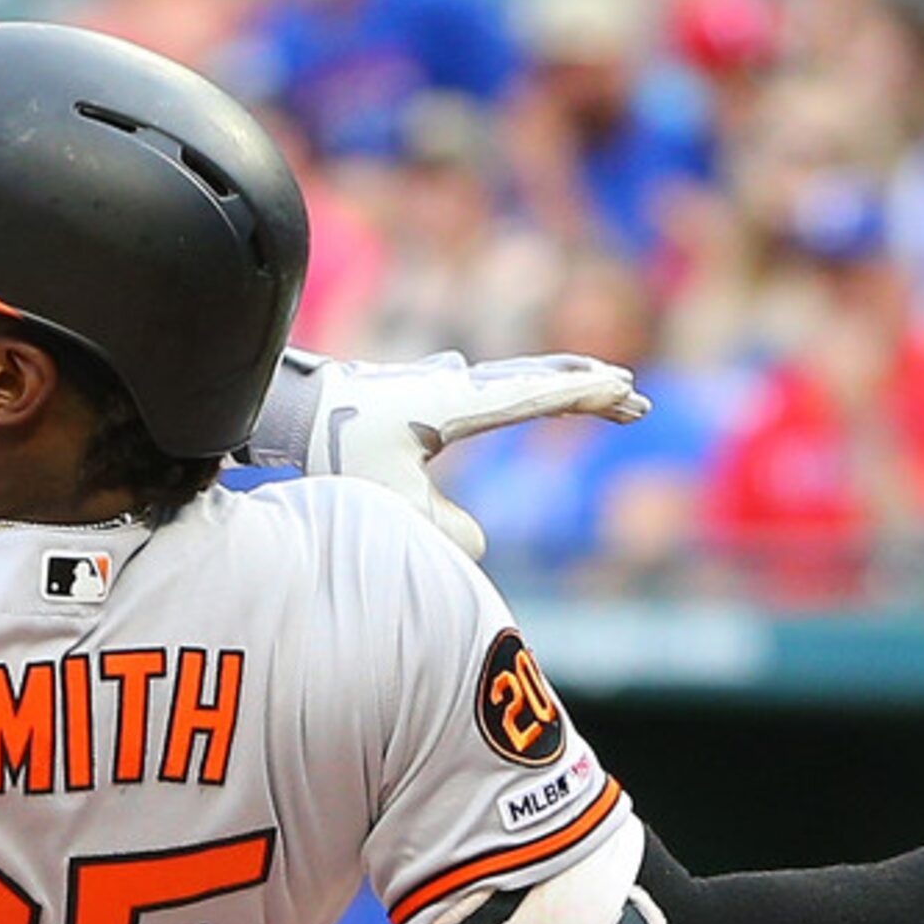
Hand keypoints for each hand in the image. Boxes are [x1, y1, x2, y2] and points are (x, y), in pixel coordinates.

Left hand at [246, 348, 650, 557]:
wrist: (287, 410)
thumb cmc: (336, 451)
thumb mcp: (391, 505)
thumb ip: (442, 532)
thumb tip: (474, 546)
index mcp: (456, 404)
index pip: (536, 396)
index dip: (585, 396)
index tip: (625, 392)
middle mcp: (455, 384)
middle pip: (540, 379)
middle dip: (590, 389)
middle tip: (636, 398)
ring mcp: (442, 383)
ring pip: (519, 378)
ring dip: (564, 384)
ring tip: (605, 389)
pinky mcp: (427, 392)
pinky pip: (495, 386)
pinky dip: (530, 387)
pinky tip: (541, 389)